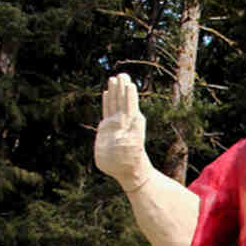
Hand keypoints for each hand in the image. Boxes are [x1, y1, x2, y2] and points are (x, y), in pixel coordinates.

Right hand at [94, 73, 151, 191]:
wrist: (125, 171)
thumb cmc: (130, 163)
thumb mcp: (133, 148)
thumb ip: (135, 133)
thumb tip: (138, 118)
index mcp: (129, 126)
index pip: (129, 107)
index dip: (129, 95)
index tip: (129, 83)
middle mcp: (123, 123)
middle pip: (122, 101)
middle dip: (122, 88)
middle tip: (122, 74)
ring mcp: (115, 124)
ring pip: (114, 104)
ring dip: (115, 92)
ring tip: (114, 78)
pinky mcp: (107, 128)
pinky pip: (107, 111)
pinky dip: (107, 102)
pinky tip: (107, 93)